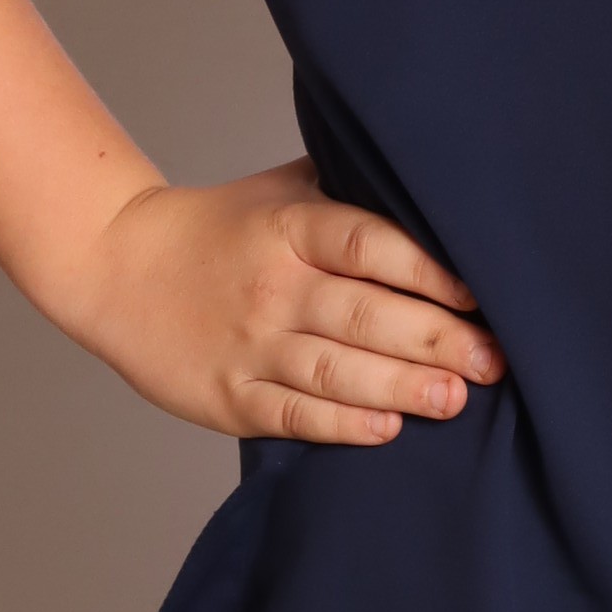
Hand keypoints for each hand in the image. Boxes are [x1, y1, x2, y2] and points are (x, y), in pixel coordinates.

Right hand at [59, 162, 503, 445]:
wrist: (116, 266)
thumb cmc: (217, 227)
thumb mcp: (280, 190)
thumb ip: (349, 188)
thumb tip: (436, 181)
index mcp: (290, 227)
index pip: (370, 244)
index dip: (430, 269)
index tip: (482, 293)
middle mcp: (274, 285)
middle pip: (365, 314)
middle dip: (437, 340)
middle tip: (495, 361)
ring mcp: (250, 344)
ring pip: (336, 371)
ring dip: (401, 387)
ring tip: (456, 398)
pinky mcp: (229, 396)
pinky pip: (293, 414)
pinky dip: (341, 426)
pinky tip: (386, 429)